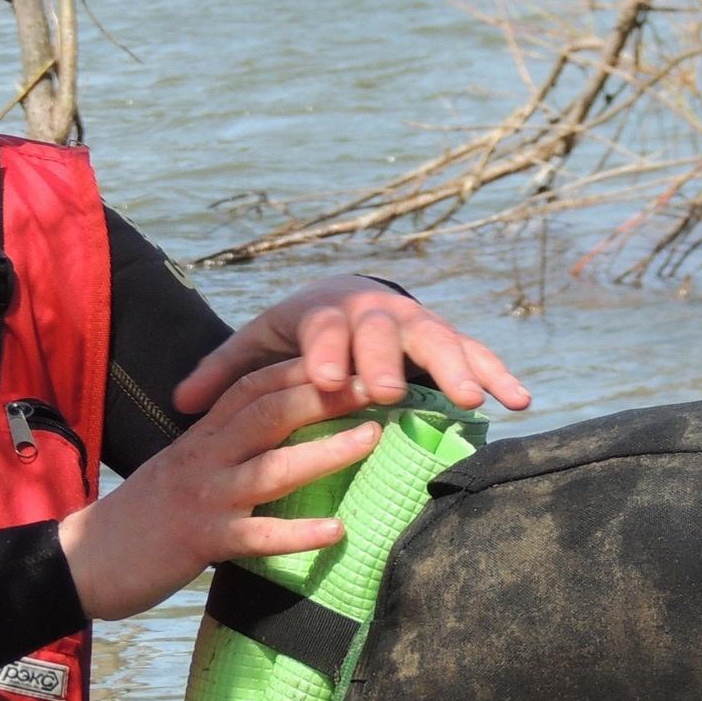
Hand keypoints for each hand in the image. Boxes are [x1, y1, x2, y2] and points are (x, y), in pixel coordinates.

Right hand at [57, 359, 380, 620]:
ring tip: (374, 438)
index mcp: (203, 435)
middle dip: (326, 395)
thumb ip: (227, 450)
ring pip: (272, 467)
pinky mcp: (201, 541)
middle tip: (378, 383)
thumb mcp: (185, 468)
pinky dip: (298, 532)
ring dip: (326, 451)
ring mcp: (204, 497)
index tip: (351, 356)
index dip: (303, 368)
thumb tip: (279, 441)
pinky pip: (257, 534)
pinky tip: (336, 531)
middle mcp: (205, 456)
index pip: (255, 386)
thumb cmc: (144, 517)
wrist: (86, 559)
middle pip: (270, 413)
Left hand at [172, 275, 530, 416]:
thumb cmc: (299, 334)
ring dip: (455, 369)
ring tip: (472, 400)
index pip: (323, 329)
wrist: (347, 297)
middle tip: (389, 392)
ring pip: (437, 341)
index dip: (326, 352)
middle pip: (381, 333)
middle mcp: (372, 313)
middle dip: (387, 360)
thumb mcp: (260, 345)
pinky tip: (520, 401)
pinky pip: (476, 355)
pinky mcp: (446, 340)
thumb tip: (181, 404)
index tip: (328, 379)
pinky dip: (498, 374)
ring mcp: (413, 325)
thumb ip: (223, 372)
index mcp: (323, 313)